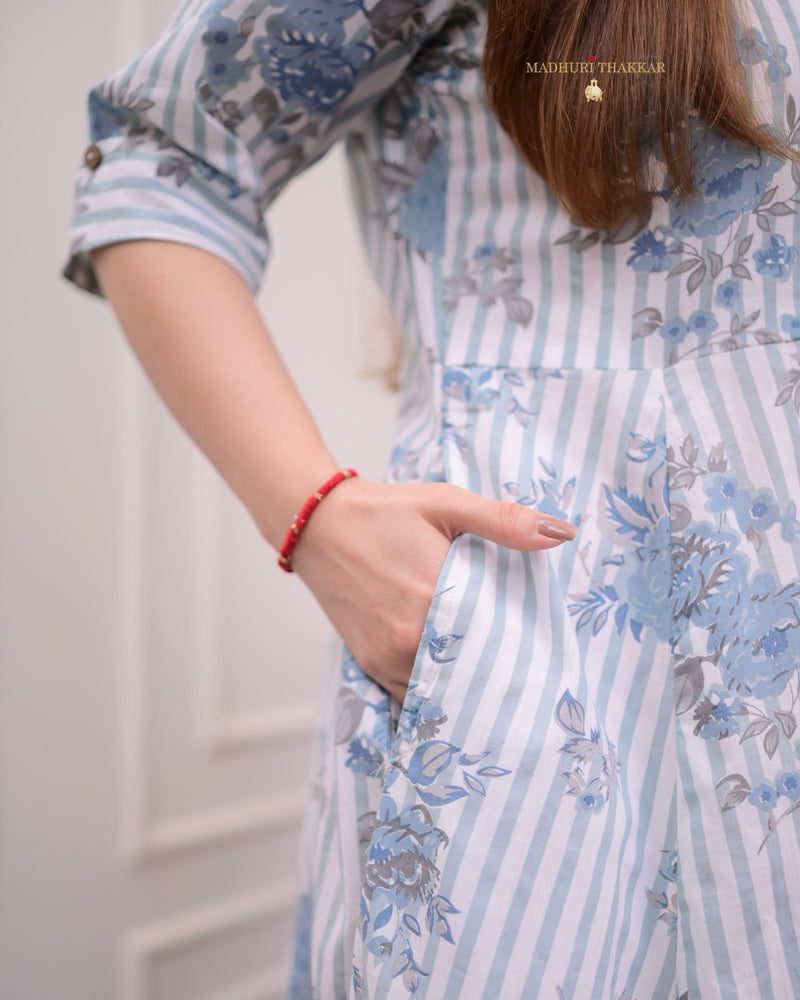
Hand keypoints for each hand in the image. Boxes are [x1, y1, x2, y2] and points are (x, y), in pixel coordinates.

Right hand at [290, 478, 576, 701]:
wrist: (318, 524)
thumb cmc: (386, 511)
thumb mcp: (446, 503)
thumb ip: (504, 520)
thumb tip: (562, 532)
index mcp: (435, 595)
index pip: (496, 639)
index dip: (523, 649)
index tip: (546, 654)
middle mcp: (410, 636)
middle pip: (473, 671)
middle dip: (499, 673)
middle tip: (531, 675)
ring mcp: (388, 655)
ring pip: (442, 690)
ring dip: (466, 687)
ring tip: (497, 682)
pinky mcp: (371, 664)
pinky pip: (412, 696)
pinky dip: (435, 693)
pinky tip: (455, 683)